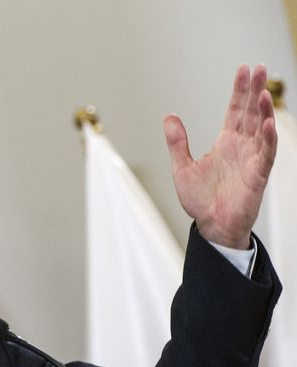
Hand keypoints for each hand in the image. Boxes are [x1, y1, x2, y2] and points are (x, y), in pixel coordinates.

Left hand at [165, 64, 277, 248]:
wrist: (211, 225)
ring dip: (264, 111)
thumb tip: (169, 116)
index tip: (244, 69)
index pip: (236, 110)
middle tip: (259, 69)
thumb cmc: (200, 200)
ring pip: (262, 129)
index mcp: (226, 142)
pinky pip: (266, 153)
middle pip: (251, 113)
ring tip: (263, 92)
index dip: (240, 90)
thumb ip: (177, 142)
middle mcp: (241, 147)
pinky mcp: (258, 175)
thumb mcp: (182, 167)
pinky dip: (268, 138)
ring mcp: (252, 159)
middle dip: (255, 91)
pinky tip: (269, 124)